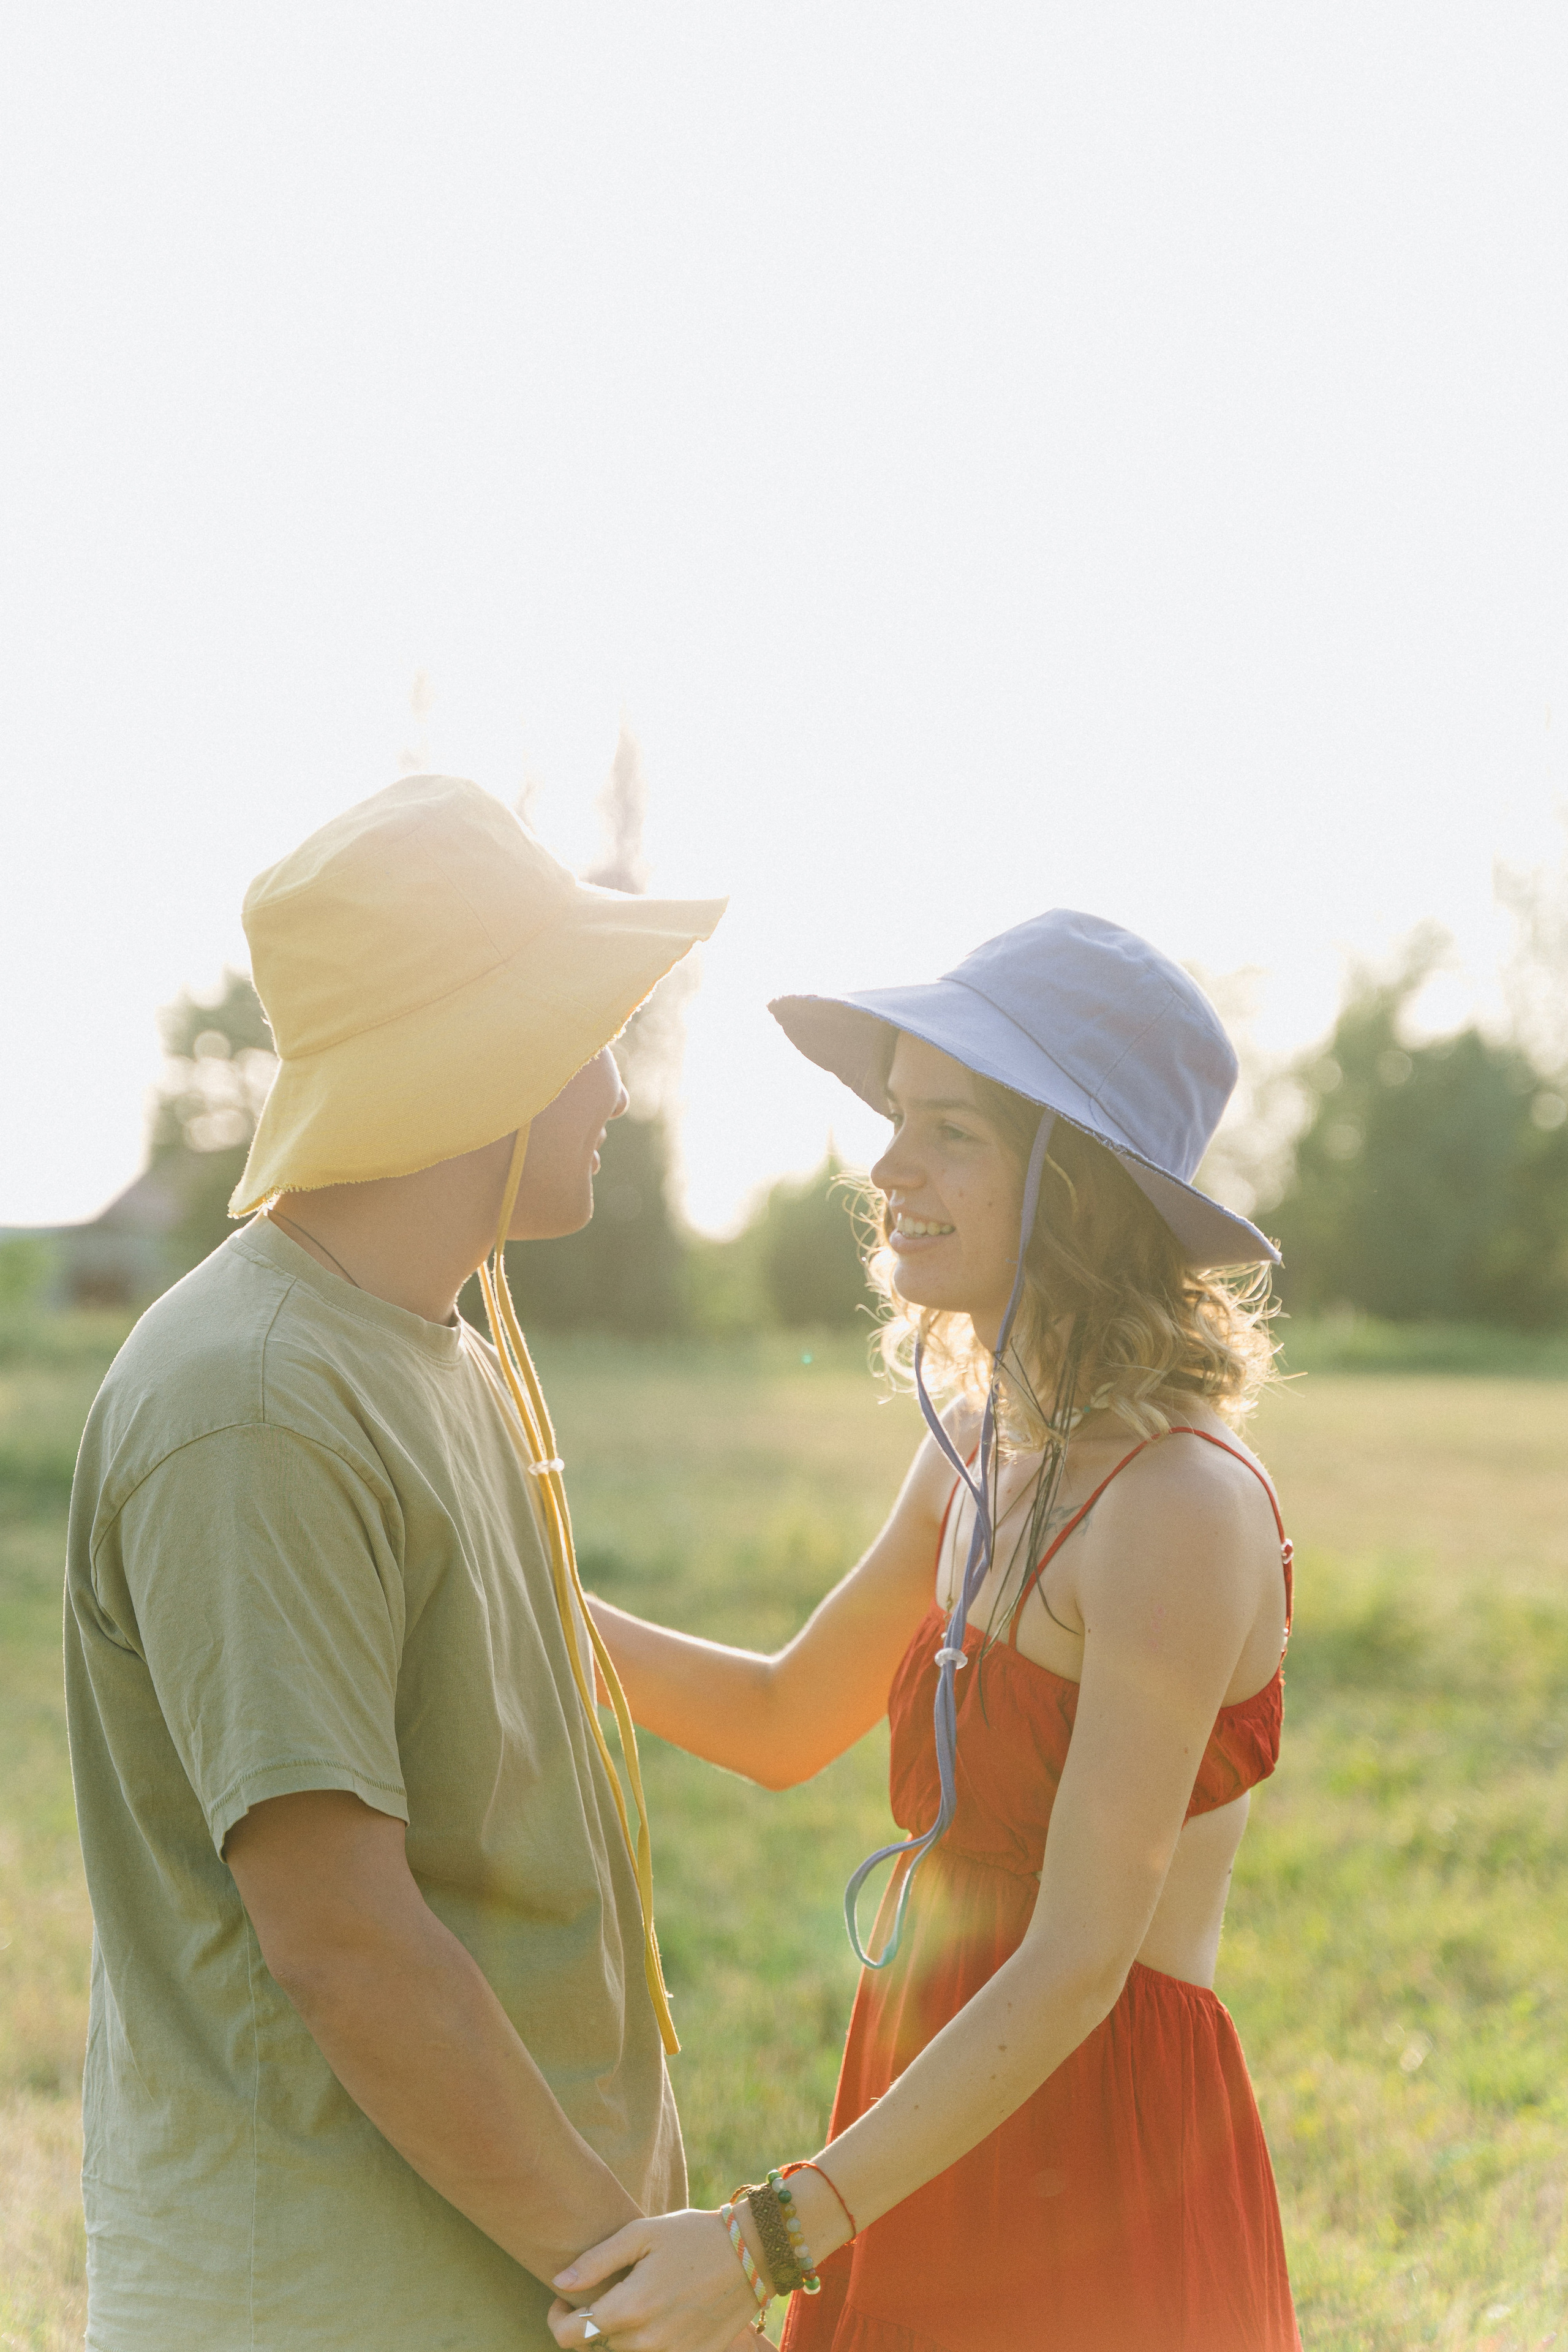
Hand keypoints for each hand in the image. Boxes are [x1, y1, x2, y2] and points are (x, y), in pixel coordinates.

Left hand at [549, 2208, 761, 2351]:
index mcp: (630, 2309)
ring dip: (618, 2336)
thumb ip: (596, 2260)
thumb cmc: (692, 2236)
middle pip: (595, 2348)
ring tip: (633, 2302)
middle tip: (606, 2293)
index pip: (570, 2336)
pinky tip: (659, 2314)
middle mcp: (647, 2343)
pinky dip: (647, 2342)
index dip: (557, 2318)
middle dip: (591, 2323)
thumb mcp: (642, 2233)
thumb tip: (560, 2282)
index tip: (566, 2298)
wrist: (752, 2254)